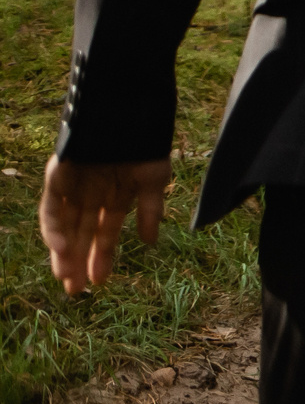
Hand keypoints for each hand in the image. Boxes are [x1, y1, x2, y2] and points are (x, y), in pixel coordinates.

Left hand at [40, 154, 168, 295]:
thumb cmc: (145, 143)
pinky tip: (61, 247)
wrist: (126, 113)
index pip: (104, 232)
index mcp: (116, 195)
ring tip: (66, 277)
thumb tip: (149, 242)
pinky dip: (54, 229)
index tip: (99, 281)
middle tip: (76, 291)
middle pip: (81, 235)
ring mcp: (72, 188)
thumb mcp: (153, 180)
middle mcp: (92, 195)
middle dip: (79, 261)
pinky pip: (51, 209)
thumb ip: (150, 210)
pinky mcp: (56, 178)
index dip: (102, 256)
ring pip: (65, 227)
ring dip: (63, 252)